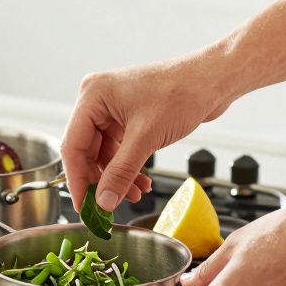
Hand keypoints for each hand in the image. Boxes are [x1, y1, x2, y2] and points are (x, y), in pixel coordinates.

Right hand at [62, 49, 239, 210]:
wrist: (212, 79)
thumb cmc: (182, 91)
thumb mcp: (146, 137)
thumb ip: (121, 172)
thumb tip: (104, 201)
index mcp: (93, 96)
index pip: (73, 145)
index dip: (78, 179)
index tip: (85, 206)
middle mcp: (98, 101)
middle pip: (87, 151)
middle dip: (101, 180)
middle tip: (108, 206)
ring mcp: (114, 109)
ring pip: (105, 153)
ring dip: (117, 177)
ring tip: (133, 195)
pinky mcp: (129, 117)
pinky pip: (120, 149)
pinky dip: (128, 167)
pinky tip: (141, 182)